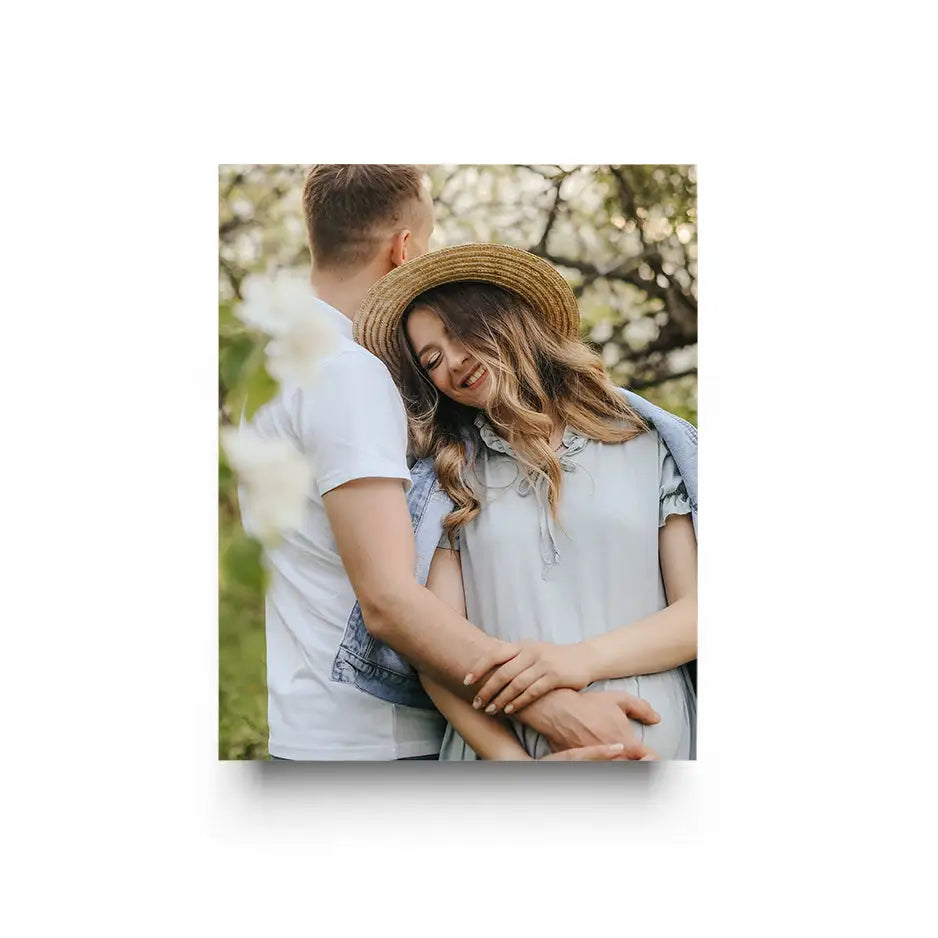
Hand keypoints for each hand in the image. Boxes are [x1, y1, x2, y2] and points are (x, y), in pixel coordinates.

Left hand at [464, 641, 594, 714]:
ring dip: (501, 698)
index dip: (478, 667)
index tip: (466, 681)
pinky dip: (519, 701)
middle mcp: (530, 652)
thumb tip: (487, 654)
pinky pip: (532, 691)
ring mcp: (542, 664)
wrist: (584, 658)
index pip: (494, 654)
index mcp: (521, 645)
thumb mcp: (532, 650)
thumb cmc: (553, 657)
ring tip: (490, 710)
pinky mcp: (554, 676)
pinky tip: (510, 709)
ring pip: (516, 683)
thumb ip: (512, 655)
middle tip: (477, 703)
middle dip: (487, 689)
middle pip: (503, 672)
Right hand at [521, 688, 659, 759]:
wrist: (559, 711)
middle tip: (633, 755)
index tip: (646, 752)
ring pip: (619, 772)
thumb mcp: (620, 699)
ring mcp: (600, 765)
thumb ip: (642, 708)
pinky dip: (605, 766)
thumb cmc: (589, 705)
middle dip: (638, 762)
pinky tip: (604, 760)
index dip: (652, 757)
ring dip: (622, 765)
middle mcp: (616, 759)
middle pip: (636, 769)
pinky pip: (600, 771)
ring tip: (617, 757)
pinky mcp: (586, 767)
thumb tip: (656, 719)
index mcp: (628, 745)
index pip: (651, 760)